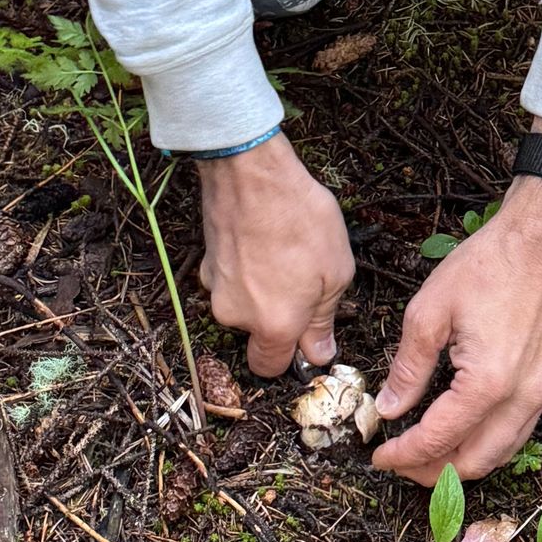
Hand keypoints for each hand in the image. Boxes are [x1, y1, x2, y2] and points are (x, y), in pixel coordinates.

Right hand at [197, 133, 354, 376]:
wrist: (251, 172)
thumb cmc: (299, 219)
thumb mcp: (335, 271)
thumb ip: (325, 319)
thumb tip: (319, 352)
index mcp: (274, 325)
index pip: (271, 368)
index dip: (293, 358)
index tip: (310, 337)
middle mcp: (237, 316)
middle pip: (257, 336)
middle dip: (279, 321)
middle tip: (305, 286)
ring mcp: (216, 290)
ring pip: (244, 306)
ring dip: (263, 293)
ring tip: (285, 255)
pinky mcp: (206, 265)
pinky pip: (232, 280)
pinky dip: (246, 270)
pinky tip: (265, 242)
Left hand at [371, 172, 541, 485]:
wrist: (538, 241)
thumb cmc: (486, 266)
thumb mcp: (428, 313)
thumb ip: (408, 368)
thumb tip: (389, 408)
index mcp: (487, 382)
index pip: (438, 439)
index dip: (403, 454)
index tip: (377, 456)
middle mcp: (520, 397)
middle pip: (473, 462)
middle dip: (431, 471)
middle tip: (397, 461)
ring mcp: (539, 393)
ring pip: (499, 454)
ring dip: (460, 463)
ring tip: (423, 455)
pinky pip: (516, 433)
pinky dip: (486, 446)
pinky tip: (460, 435)